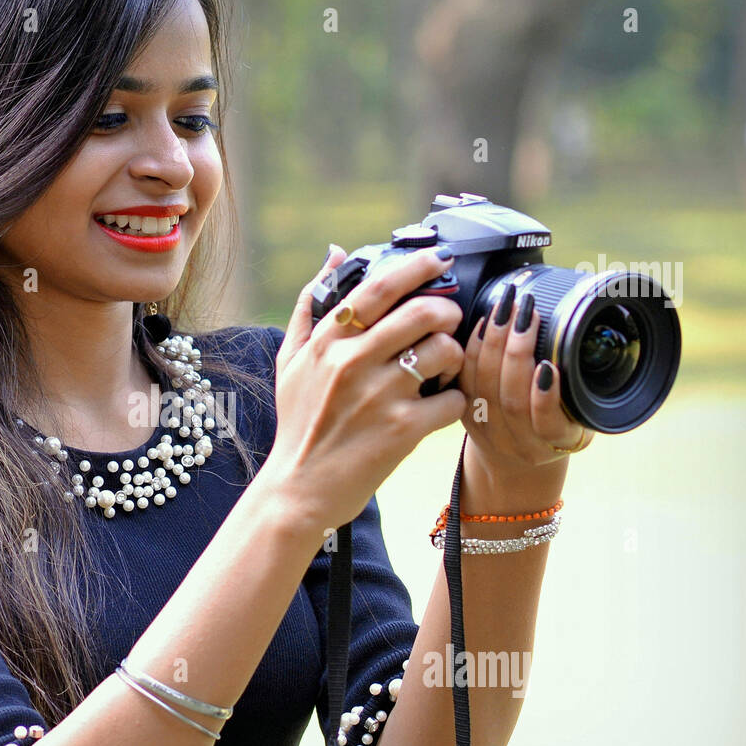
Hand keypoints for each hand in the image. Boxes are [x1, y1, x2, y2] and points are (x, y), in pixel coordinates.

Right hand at [263, 243, 467, 532]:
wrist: (298, 489)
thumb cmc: (298, 424)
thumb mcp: (290, 362)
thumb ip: (309, 306)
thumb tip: (334, 255)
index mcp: (328, 343)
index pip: (378, 288)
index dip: (417, 267)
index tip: (440, 260)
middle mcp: (353, 363)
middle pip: (422, 312)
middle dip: (448, 310)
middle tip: (451, 318)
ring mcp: (380, 396)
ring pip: (443, 351)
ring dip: (455, 354)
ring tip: (446, 366)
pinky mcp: (402, 430)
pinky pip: (451, 399)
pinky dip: (454, 400)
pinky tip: (441, 406)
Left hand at [457, 282, 591, 484]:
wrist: (518, 459)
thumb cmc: (561, 425)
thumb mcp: (584, 414)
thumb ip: (585, 389)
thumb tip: (591, 335)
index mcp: (558, 441)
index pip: (548, 424)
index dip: (546, 397)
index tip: (550, 366)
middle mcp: (520, 444)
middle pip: (511, 399)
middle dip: (517, 350)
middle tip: (526, 312)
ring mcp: (489, 433)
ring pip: (484, 388)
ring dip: (494, 342)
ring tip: (506, 308)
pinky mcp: (466, 418)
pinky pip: (465, 381)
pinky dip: (473, 350)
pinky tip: (483, 323)